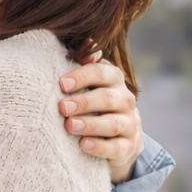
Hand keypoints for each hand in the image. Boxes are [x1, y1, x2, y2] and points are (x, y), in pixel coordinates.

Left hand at [58, 54, 142, 183]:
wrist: (117, 138)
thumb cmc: (93, 104)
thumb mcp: (89, 83)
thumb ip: (84, 66)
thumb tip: (87, 43)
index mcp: (114, 80)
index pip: (102, 73)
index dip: (82, 76)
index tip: (61, 83)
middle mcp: (125, 101)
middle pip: (107, 98)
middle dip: (84, 102)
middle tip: (62, 107)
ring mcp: (129, 125)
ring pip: (112, 123)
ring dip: (90, 124)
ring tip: (70, 125)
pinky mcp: (128, 147)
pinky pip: (116, 148)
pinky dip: (99, 147)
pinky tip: (83, 145)